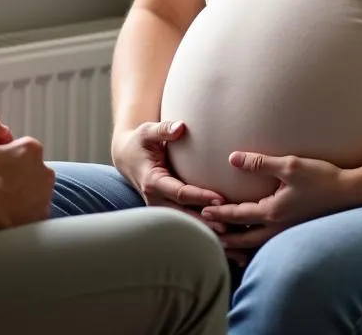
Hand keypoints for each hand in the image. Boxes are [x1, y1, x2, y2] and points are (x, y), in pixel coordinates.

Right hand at [0, 111, 55, 228]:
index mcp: (32, 150)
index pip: (17, 148)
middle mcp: (45, 172)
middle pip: (26, 169)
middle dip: (11, 174)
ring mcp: (45, 198)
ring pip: (30, 191)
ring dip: (17, 194)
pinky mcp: (40, 220)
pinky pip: (31, 213)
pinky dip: (20, 213)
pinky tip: (3, 216)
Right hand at [111, 121, 227, 233]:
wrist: (127, 158)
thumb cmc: (140, 142)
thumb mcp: (147, 132)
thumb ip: (163, 129)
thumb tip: (181, 126)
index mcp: (152, 182)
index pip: (180, 193)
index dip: (200, 197)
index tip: (221, 199)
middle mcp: (155, 201)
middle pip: (186, 216)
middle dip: (208, 221)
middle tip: (232, 224)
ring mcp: (161, 210)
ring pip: (187, 224)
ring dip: (208, 229)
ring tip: (233, 233)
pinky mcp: (168, 212)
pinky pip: (187, 223)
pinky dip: (204, 229)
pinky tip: (226, 234)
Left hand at [201, 151, 355, 258]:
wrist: (352, 194)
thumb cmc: (321, 178)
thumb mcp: (289, 165)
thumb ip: (260, 163)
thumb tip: (232, 158)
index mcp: (273, 212)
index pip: (238, 215)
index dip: (219, 213)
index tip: (203, 212)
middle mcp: (279, 228)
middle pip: (244, 238)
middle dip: (225, 235)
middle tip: (207, 233)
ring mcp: (289, 234)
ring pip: (258, 246)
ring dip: (239, 244)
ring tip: (225, 243)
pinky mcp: (298, 233)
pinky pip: (271, 245)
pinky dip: (257, 247)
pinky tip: (254, 244)